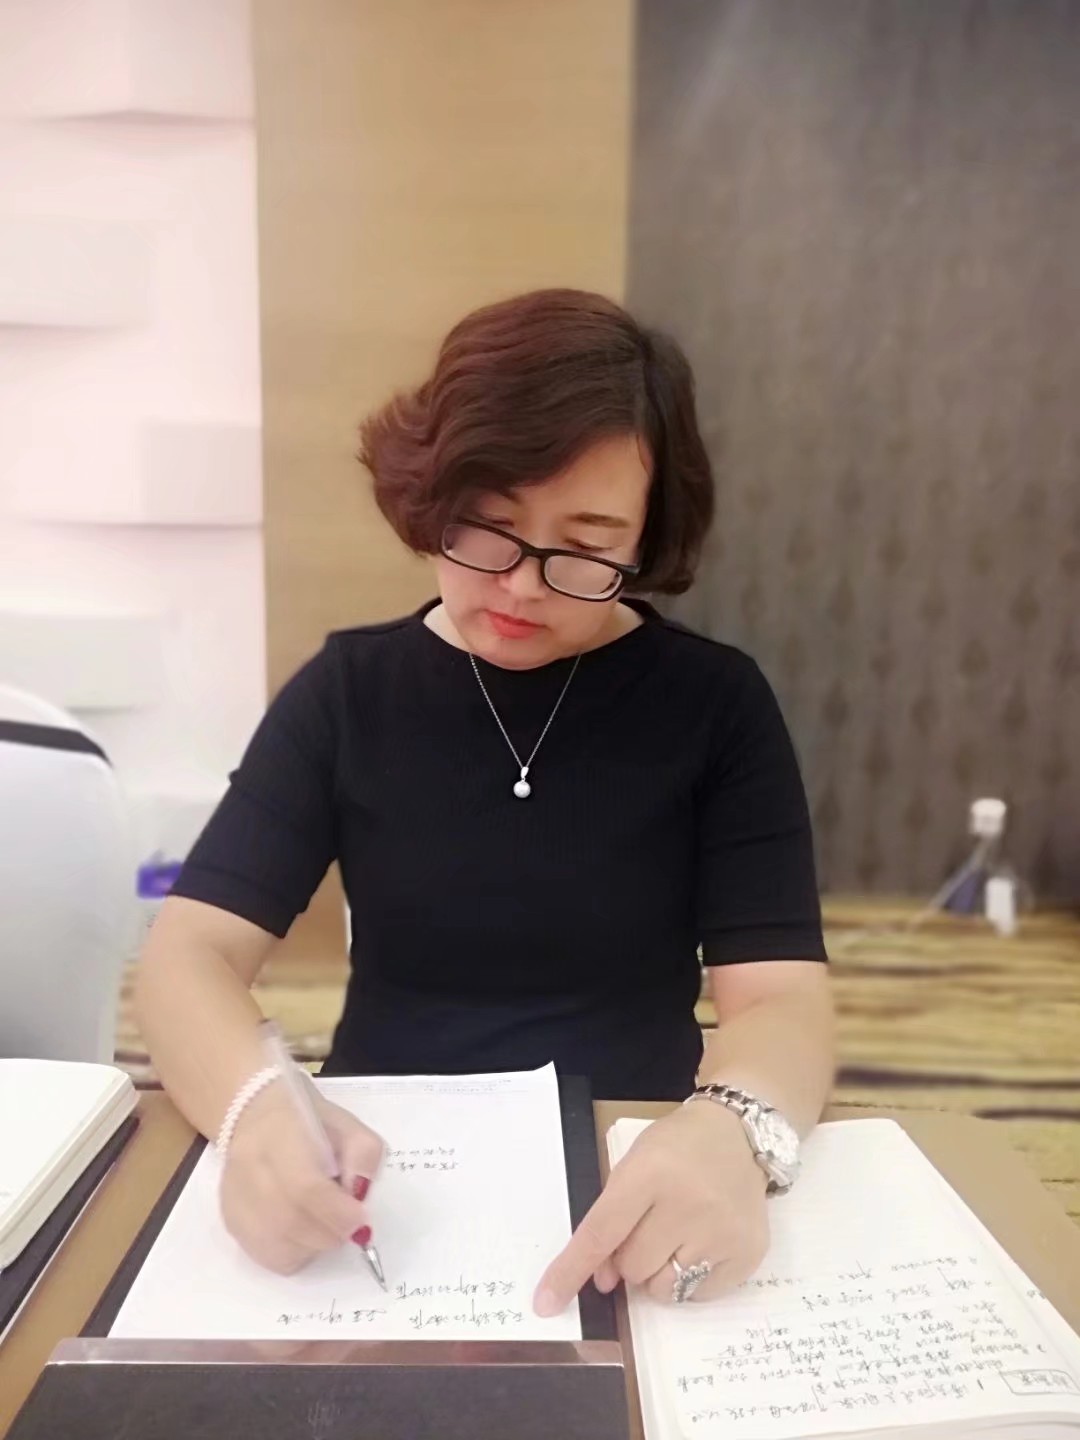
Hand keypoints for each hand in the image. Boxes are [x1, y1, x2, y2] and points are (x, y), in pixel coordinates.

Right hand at [220, 1082, 383, 1273]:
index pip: (304, 1187)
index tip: (360, 1217)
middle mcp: (249, 1171)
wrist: (255, 1115)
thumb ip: (363, 1156)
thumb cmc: (308, 1121)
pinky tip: (302, 1229)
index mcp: (279, 1136)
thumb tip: (358, 1196)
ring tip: (322, 1219)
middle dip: (330, 1231)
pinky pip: (269, 1257)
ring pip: (279, 1248)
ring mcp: (235, 1201)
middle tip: (347, 1220)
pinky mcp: (231, 1223)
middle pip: (290, 1223)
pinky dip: (295, 1252)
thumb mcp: (347, 1125)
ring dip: (314, 1244)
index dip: (337, 1212)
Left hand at [535, 1102, 768, 1313]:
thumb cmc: (675, 1149)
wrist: (736, 1134)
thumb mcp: (633, 1166)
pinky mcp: (747, 1253)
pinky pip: (697, 1296)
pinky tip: (700, 1245)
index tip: (546, 1302)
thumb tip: (603, 1280)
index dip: (571, 1270)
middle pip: (632, 1267)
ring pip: (663, 1289)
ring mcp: (721, 1231)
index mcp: (650, 1173)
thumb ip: (610, 1219)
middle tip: (647, 1230)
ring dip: (657, 1273)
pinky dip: (688, 1281)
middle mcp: (688, 1203)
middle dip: (629, 1258)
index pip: (601, 1232)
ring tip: (674, 1238)